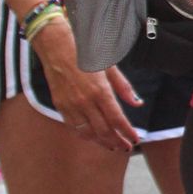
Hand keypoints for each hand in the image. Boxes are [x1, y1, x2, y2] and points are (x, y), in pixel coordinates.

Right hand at [35, 17, 139, 152]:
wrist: (56, 46)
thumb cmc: (85, 52)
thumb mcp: (110, 66)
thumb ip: (124, 87)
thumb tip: (137, 103)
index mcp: (100, 91)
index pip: (117, 120)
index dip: (128, 132)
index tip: (136, 139)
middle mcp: (85, 102)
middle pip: (104, 131)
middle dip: (117, 141)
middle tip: (126, 147)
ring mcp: (71, 105)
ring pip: (88, 133)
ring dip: (102, 142)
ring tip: (113, 145)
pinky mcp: (60, 106)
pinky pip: (74, 127)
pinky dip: (85, 135)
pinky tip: (94, 137)